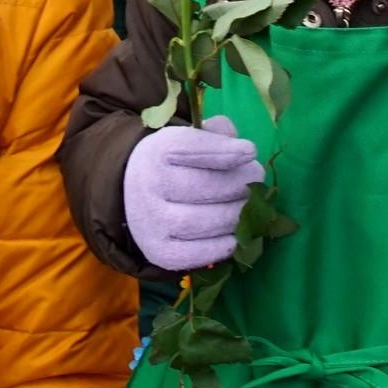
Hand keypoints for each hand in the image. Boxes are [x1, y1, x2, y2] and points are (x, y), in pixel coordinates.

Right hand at [122, 120, 265, 270]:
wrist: (131, 196)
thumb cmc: (173, 164)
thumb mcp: (187, 139)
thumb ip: (216, 134)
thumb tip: (243, 151)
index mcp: (156, 152)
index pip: (192, 148)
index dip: (224, 151)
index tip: (250, 151)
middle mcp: (149, 187)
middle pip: (208, 186)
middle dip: (242, 183)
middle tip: (256, 181)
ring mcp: (153, 222)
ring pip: (209, 221)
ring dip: (239, 215)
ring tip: (249, 207)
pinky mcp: (160, 252)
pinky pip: (202, 253)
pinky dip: (225, 245)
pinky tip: (234, 235)